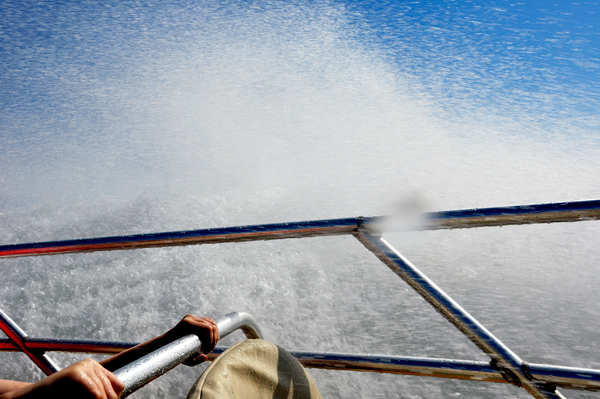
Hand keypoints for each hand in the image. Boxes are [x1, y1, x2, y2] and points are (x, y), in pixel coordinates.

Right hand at [1, 359, 123, 398]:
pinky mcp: (76, 374)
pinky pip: (95, 395)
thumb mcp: (82, 395)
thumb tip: (117, 396)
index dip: (112, 398)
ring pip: (103, 396)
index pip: (118, 386)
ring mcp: (84, 367)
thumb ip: (98, 392)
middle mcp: (91, 364)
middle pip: (111, 392)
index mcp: (94, 368)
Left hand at [166, 315, 218, 365]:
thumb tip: (205, 357)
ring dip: (215, 334)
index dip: (211, 341)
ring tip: (211, 345)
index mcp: (188, 324)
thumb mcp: (185, 359)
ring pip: (211, 323)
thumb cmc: (174, 352)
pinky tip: (212, 339)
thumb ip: (195, 360)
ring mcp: (192, 317)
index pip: (208, 328)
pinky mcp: (194, 319)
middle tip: (210, 350)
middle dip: (214, 339)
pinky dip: (213, 330)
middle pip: (211, 325)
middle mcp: (190, 318)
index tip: (207, 351)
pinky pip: (208, 322)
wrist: (164, 344)